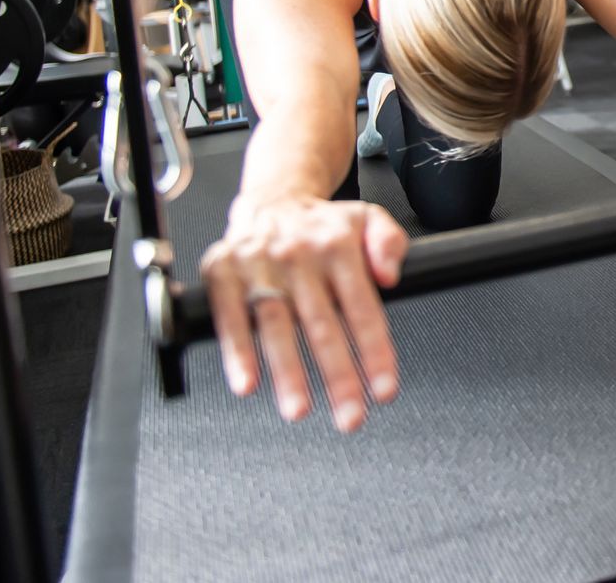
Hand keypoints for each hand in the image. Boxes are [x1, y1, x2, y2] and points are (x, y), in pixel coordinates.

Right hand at [200, 194, 409, 431]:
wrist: (271, 199)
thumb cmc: (322, 224)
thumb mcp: (368, 217)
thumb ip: (389, 242)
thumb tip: (391, 275)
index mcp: (337, 245)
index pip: (361, 307)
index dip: (374, 351)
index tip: (383, 389)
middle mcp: (299, 257)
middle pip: (321, 324)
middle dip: (337, 375)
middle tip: (350, 416)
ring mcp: (259, 266)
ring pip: (276, 325)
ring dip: (287, 372)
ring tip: (299, 409)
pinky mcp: (223, 273)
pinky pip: (230, 317)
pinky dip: (237, 352)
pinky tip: (247, 383)